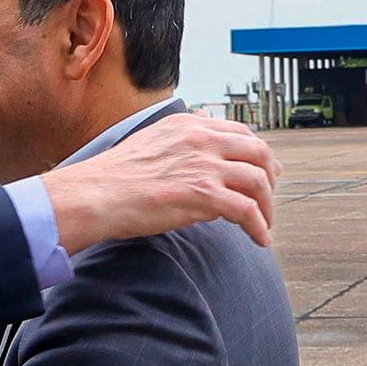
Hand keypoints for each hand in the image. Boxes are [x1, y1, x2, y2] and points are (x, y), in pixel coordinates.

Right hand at [44, 113, 280, 251]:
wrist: (96, 195)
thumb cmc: (114, 178)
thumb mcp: (150, 143)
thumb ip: (178, 143)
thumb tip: (198, 154)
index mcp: (189, 126)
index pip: (239, 132)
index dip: (257, 153)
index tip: (262, 170)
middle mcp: (202, 140)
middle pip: (258, 152)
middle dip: (270, 177)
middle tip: (269, 198)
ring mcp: (205, 166)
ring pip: (259, 181)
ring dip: (267, 207)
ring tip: (264, 225)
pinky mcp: (205, 195)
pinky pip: (247, 211)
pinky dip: (259, 227)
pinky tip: (259, 240)